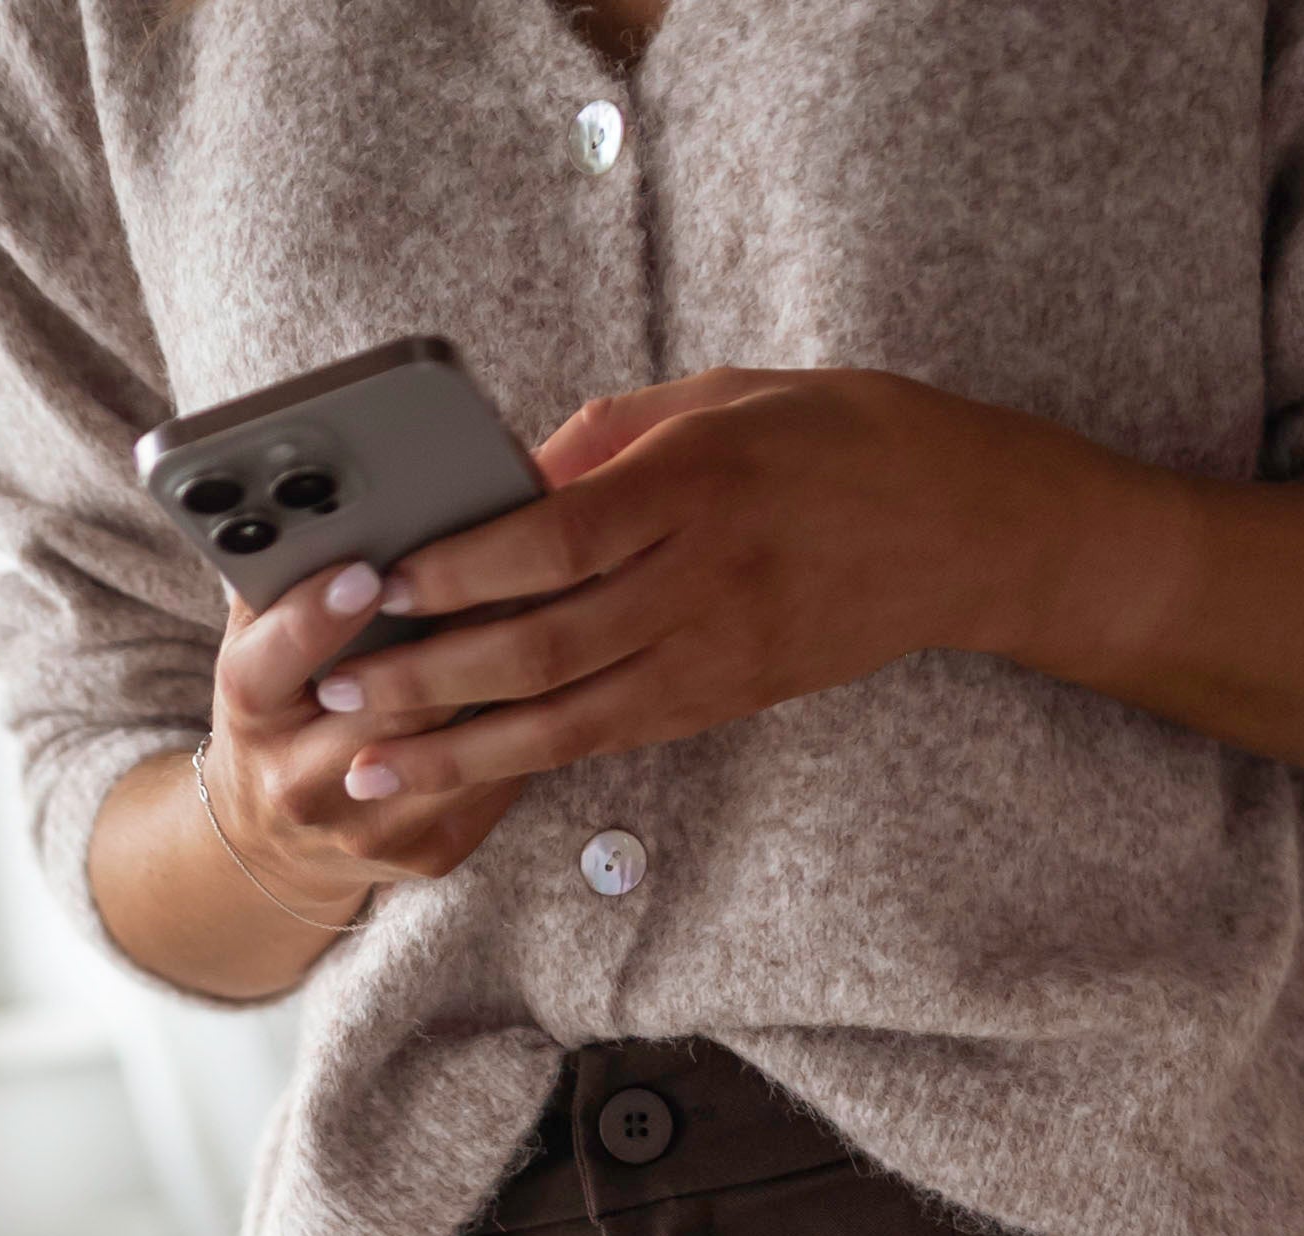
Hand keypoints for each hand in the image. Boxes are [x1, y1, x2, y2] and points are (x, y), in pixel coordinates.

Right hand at [200, 546, 536, 906]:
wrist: (280, 835)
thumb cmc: (282, 702)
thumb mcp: (257, 636)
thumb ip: (281, 576)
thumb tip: (331, 497)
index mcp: (249, 712)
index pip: (273, 661)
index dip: (318, 615)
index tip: (366, 571)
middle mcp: (298, 783)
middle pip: (392, 706)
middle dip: (454, 634)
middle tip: (512, 563)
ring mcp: (366, 829)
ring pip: (458, 747)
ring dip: (510, 679)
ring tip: (554, 608)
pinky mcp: (427, 853)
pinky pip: (495, 782)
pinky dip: (528, 724)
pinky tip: (560, 675)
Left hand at [313, 370, 1069, 805]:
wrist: (964, 529)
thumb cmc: (841, 438)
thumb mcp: (725, 397)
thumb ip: (611, 438)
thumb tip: (509, 480)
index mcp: (696, 487)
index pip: (555, 539)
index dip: (460, 568)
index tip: (376, 578)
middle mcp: (703, 582)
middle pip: (544, 643)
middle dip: (431, 672)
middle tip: (338, 685)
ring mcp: (717, 654)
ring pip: (569, 717)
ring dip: (461, 748)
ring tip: (373, 764)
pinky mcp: (726, 700)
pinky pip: (613, 738)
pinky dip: (529, 759)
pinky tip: (466, 770)